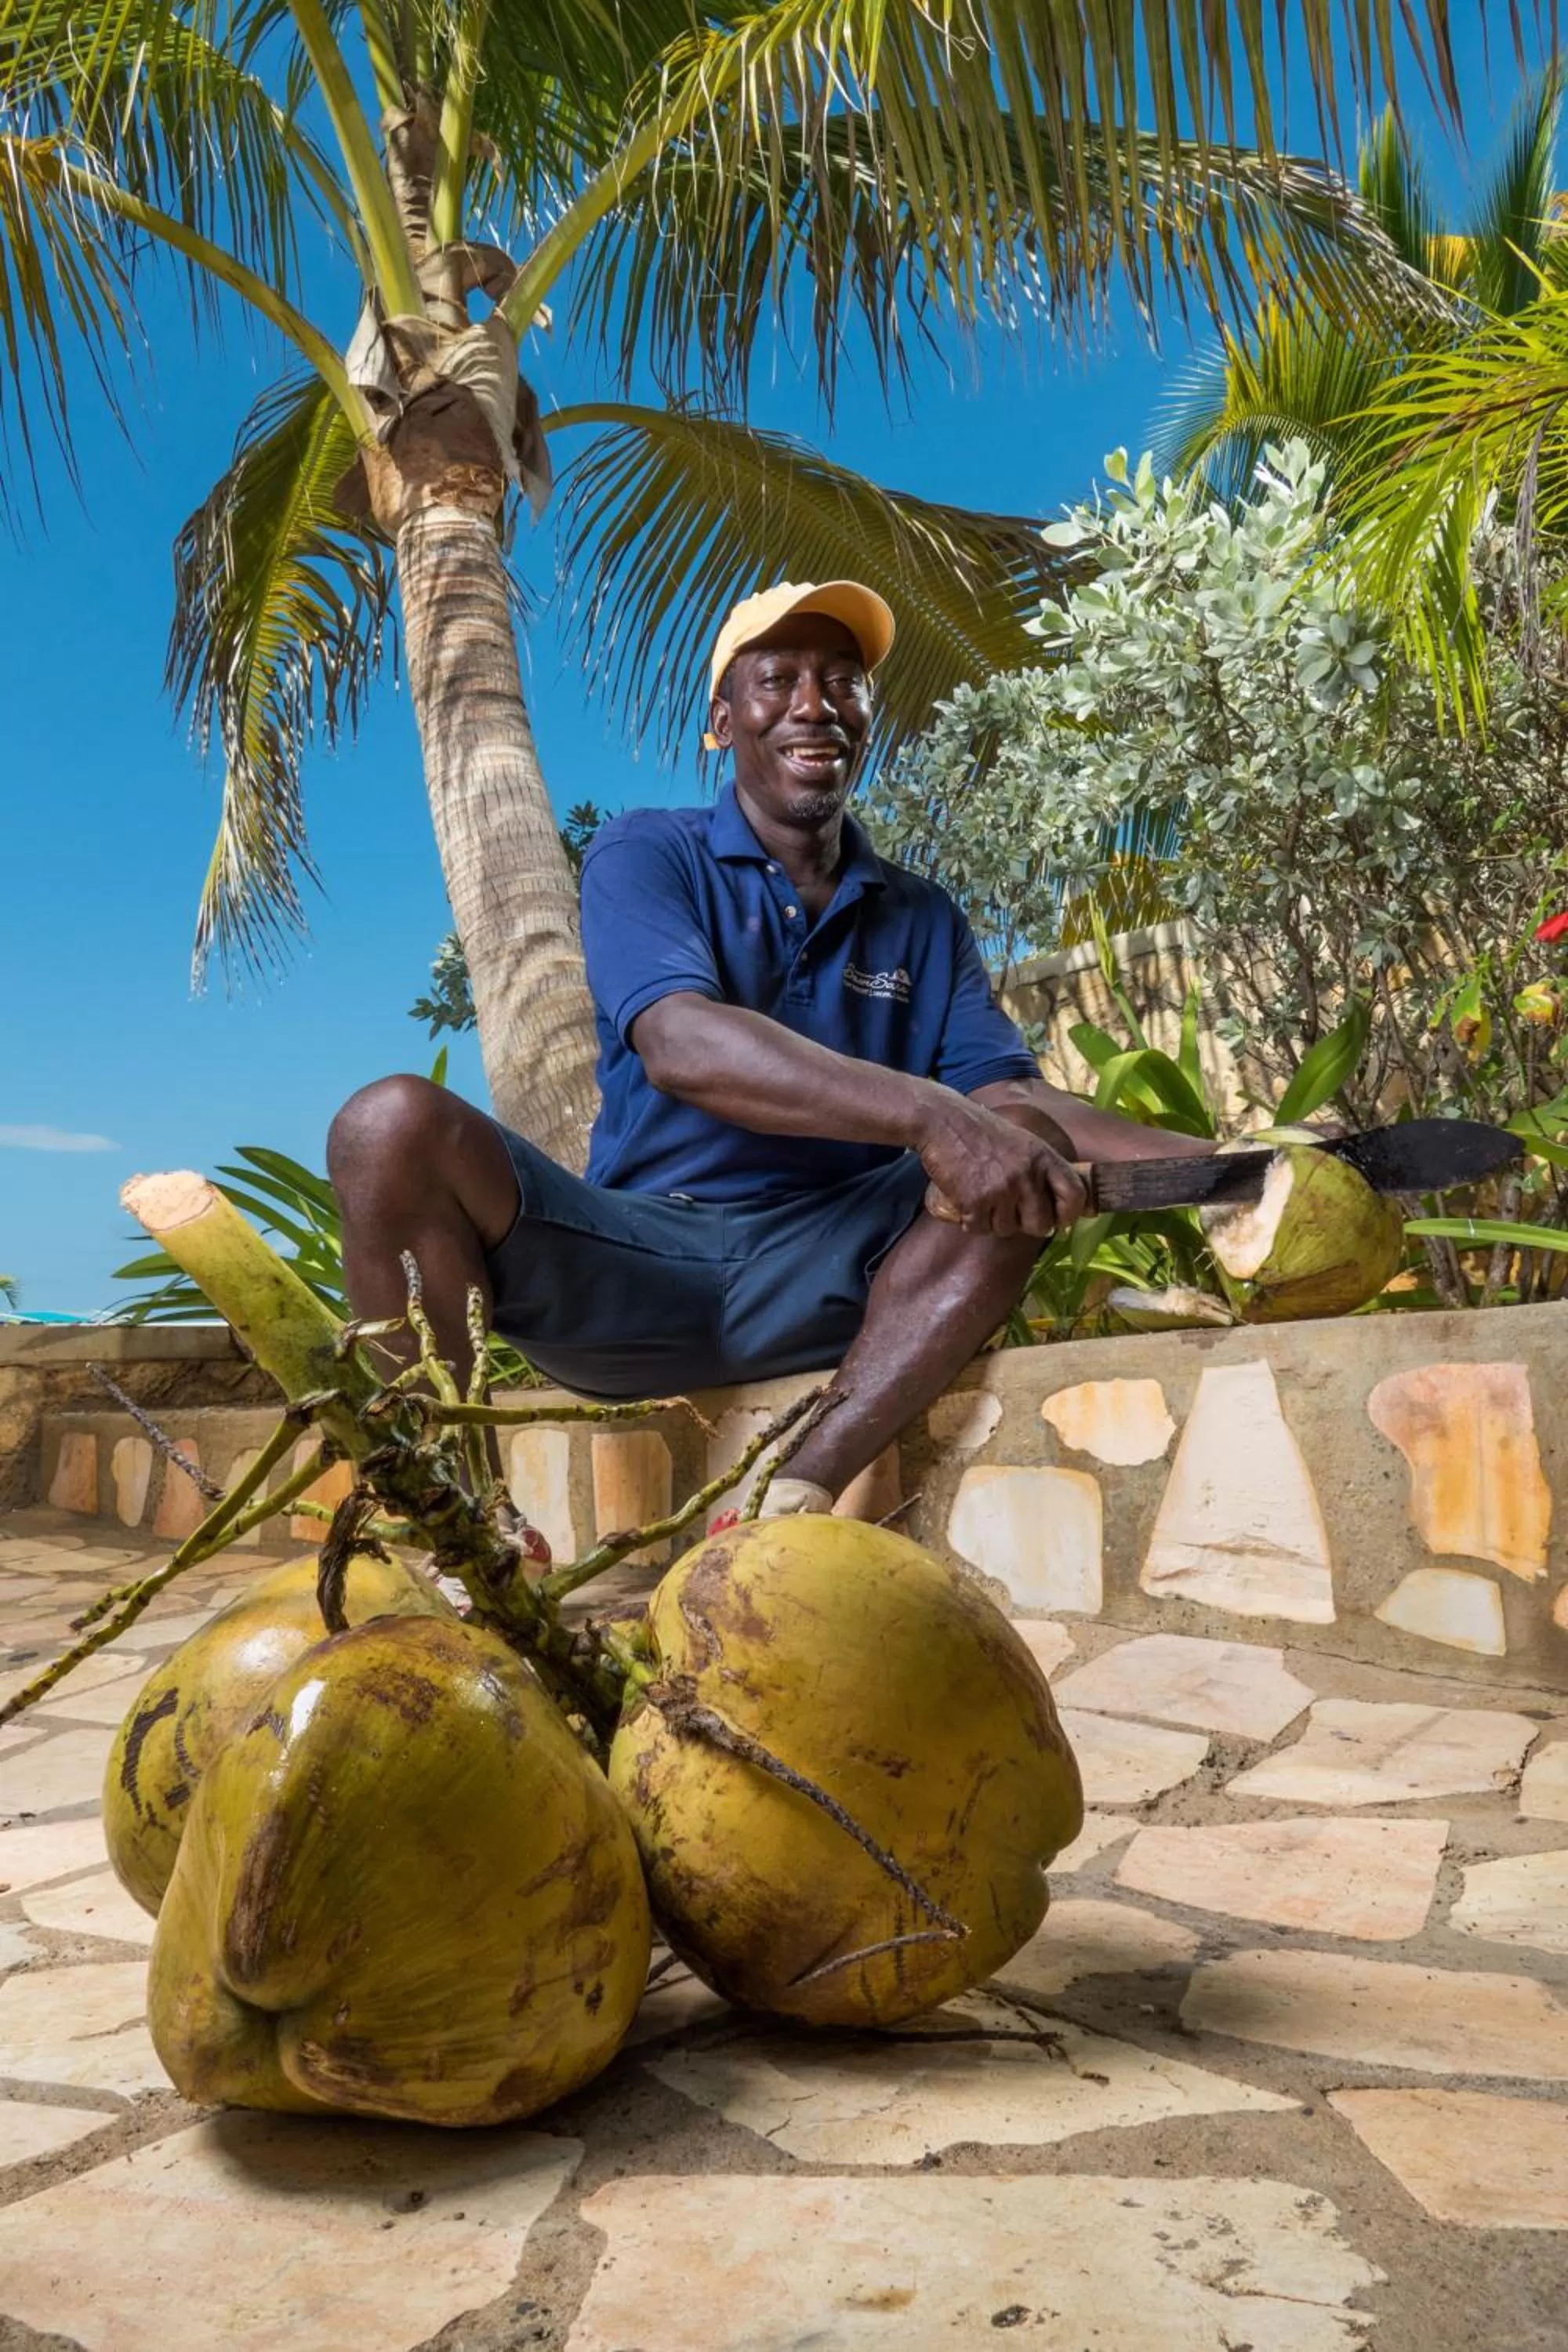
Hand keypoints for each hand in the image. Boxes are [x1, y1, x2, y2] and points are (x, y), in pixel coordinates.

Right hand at [913, 1092, 1088, 1237]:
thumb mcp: (1023, 1142)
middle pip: (1041, 1224)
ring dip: (994, 1221)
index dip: (1069, 1214)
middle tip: (1011, 1212)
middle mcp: (1026, 1174)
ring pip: (1007, 1229)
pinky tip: (965, 1201)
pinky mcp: (974, 1201)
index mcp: (1043, 1157)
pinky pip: (980, 1229)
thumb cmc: (981, 1132)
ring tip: (982, 1197)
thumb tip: (1061, 1207)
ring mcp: (1001, 1189)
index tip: (1058, 1220)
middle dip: (1025, 1224)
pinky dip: (971, 1221)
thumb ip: (1042, 1169)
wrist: (941, 1121)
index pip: (1074, 1195)